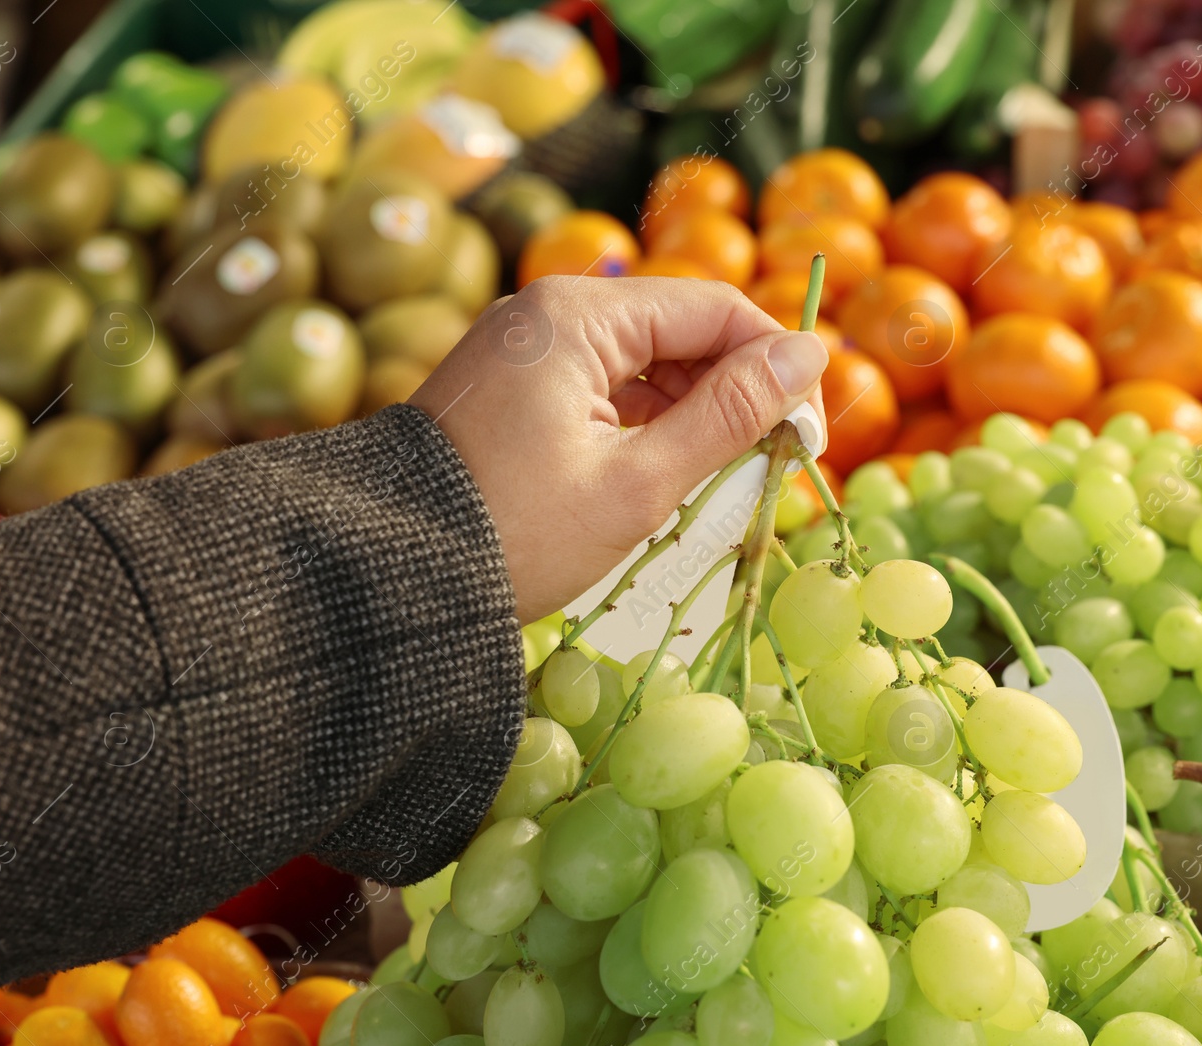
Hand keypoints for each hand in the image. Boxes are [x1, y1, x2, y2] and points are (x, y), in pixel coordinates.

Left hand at [411, 276, 827, 623]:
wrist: (388, 579)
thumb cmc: (517, 534)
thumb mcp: (638, 483)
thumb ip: (730, 415)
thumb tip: (810, 354)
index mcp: (577, 316)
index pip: (713, 309)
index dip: (777, 365)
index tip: (812, 434)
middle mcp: (548, 312)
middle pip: (679, 331)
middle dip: (735, 394)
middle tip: (775, 467)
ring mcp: (525, 347)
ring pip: (645, 363)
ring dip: (694, 414)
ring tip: (722, 482)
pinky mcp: (514, 386)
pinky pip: (604, 387)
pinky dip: (646, 426)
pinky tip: (667, 475)